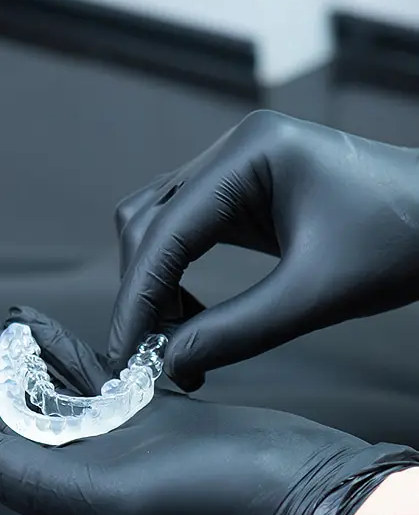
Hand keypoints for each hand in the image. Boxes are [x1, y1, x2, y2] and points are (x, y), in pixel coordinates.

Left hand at [0, 293, 418, 514]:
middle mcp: (69, 464)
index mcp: (51, 488)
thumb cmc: (211, 506)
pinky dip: (54, 345)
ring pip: (35, 380)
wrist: (298, 495)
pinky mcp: (139, 413)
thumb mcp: (103, 498)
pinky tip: (28, 322)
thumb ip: (22, 477)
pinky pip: (82, 373)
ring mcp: (104, 437)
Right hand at [109, 109, 418, 389]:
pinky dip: (176, 277)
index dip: (137, 297)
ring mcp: (234, 169)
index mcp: (249, 155)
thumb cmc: (404, 241)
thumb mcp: (316, 294)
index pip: (164, 230)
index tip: (123, 354)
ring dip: (153, 284)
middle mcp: (231, 152)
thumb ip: (236, 330)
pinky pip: (185, 233)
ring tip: (170, 339)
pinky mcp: (241, 192)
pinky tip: (192, 316)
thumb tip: (171, 362)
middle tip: (147, 355)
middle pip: (147, 223)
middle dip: (141, 291)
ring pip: (157, 226)